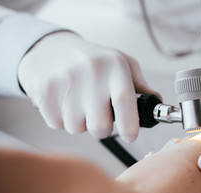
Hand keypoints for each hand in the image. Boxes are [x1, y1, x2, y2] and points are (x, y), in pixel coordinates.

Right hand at [18, 31, 160, 140]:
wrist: (50, 49)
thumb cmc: (93, 60)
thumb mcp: (121, 64)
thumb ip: (140, 85)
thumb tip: (157, 104)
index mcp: (114, 65)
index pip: (124, 101)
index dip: (130, 125)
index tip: (131, 135)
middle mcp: (90, 71)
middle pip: (100, 126)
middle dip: (103, 128)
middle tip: (100, 115)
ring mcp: (65, 81)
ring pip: (77, 128)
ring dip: (81, 123)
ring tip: (80, 104)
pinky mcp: (44, 91)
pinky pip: (58, 124)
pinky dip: (63, 119)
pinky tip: (65, 102)